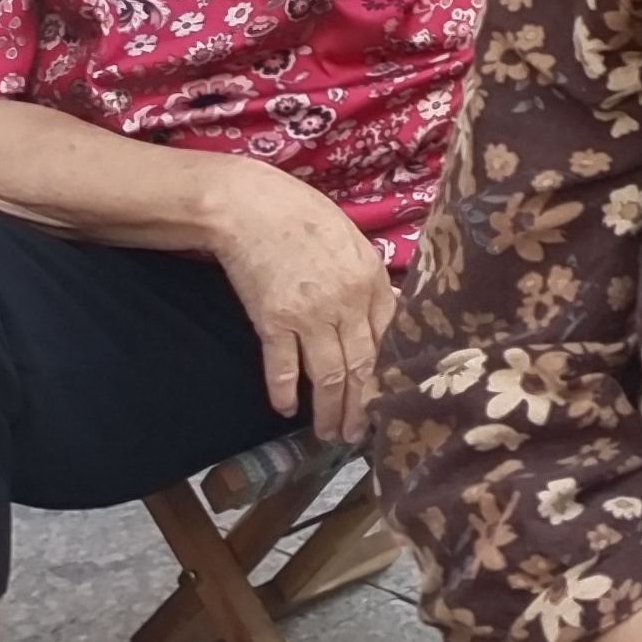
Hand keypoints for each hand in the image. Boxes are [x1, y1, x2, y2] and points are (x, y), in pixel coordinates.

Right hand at [200, 156, 396, 441]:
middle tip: (358, 433)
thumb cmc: (304, 218)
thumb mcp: (353, 242)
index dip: (389, 374)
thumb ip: (371, 280)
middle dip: (361, 405)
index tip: (388, 398)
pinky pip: (283, 366)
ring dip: (329, 409)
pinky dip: (284, 392)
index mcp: (373, 279)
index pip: (390, 338)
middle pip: (362, 364)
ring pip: (328, 373)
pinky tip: (285, 409)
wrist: (252, 207)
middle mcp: (348, 301)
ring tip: (329, 433)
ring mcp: (311, 313)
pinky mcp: (273, 320)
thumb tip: (390, 312)